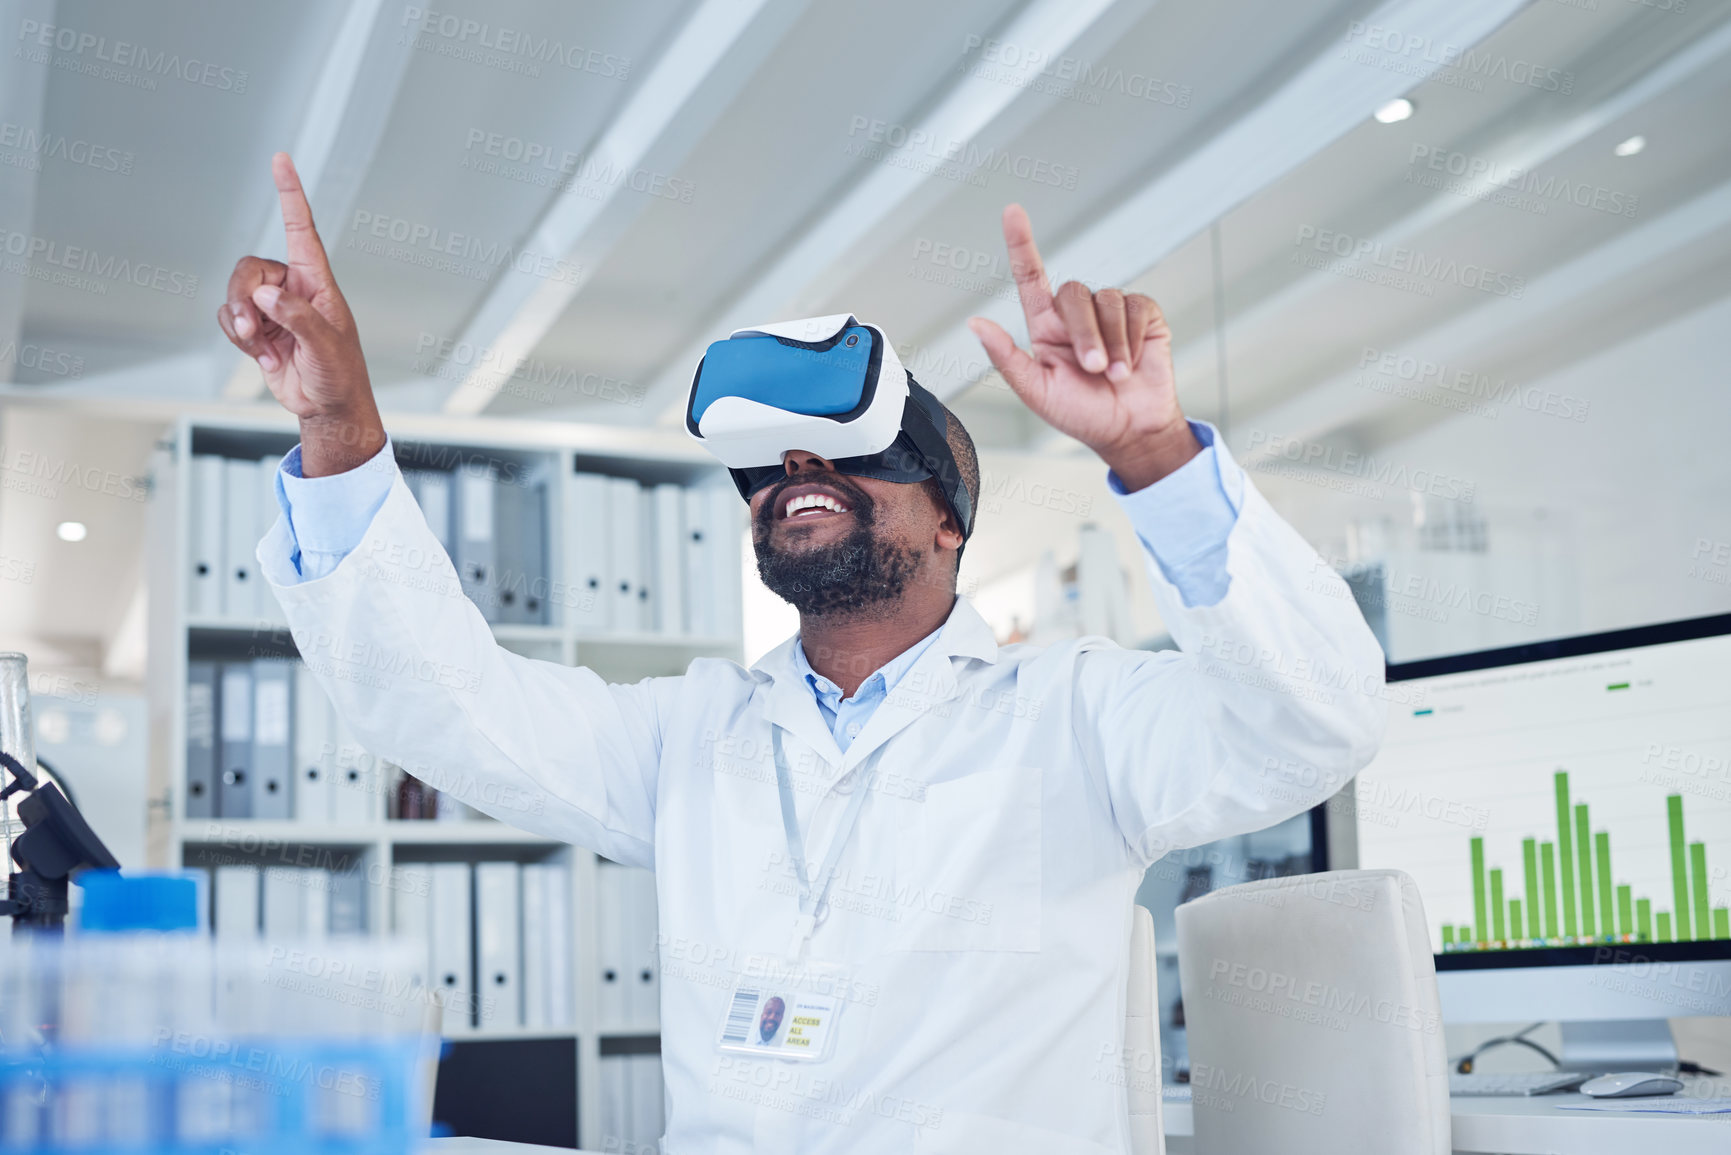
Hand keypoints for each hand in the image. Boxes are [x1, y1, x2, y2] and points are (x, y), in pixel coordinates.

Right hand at [216, 152, 383, 475]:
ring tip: (260, 346)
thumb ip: (297, 318)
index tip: (281, 159)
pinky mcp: (258, 328)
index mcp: (317, 282)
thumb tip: (266, 294)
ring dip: (239, 320)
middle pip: (249, 268)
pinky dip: (237, 336)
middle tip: (253, 327)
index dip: (290, 194)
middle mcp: (292, 288)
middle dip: (242, 296)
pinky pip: (229, 318)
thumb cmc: (339, 375)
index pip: (301, 229)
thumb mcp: (326, 347)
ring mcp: (273, 308)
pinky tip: (261, 354)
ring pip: (234, 293)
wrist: (326, 407)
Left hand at [968, 204, 1199, 490]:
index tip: (1012, 212)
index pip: (1031, 277)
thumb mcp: (1037, 393)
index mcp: (1046, 328)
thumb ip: (1007, 358)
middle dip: (1084, 332)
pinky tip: (1133, 362)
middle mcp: (1076, 315)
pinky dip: (1133, 337)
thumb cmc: (1082, 415)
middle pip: (1073, 293)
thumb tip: (975, 324)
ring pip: (1107, 300)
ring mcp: (1110, 313)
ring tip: (1115, 374)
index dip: (1021, 243)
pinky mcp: (1143, 316)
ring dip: (1112, 342)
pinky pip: (1136, 307)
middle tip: (1094, 369)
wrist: (1130, 432)